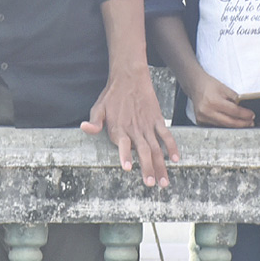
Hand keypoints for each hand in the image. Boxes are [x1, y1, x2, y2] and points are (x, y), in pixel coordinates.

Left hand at [81, 65, 179, 187]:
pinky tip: (175, 158)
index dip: (125, 156)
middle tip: (151, 184)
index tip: (128, 168)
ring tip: (163, 181)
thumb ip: (94, 122)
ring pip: (156, 148)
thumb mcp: (98, 108)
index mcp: (120, 128)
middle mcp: (135, 129)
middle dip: (148, 169)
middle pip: (143, 152)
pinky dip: (171, 146)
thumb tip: (84, 128)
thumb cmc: (112, 95)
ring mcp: (147, 125)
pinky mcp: (157, 119)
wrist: (129, 76)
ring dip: (160, 165)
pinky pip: (166, 135)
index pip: (123, 145)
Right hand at [184, 73, 253, 128]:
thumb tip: (246, 108)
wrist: (195, 85)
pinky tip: (232, 123)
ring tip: (244, 123)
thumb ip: (235, 99)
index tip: (252, 115)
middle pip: (229, 122)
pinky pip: (216, 126)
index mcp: (213, 101)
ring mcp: (202, 118)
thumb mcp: (225, 88)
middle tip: (250, 123)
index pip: (233, 111)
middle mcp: (206, 111)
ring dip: (235, 126)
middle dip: (242, 123)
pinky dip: (225, 125)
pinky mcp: (200, 122)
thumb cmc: (209, 85)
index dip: (244, 114)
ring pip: (223, 126)